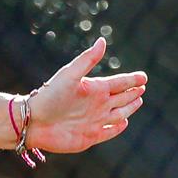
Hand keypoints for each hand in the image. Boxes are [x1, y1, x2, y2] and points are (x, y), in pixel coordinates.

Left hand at [25, 36, 146, 155]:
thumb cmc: (50, 96)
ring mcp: (95, 120)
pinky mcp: (91, 137)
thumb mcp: (70, 75)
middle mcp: (97, 104)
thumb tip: (102, 41)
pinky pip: (109, 131)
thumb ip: (87, 60)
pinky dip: (118, 127)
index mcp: (94, 89)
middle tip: (142, 86)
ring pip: (118, 113)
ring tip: (138, 100)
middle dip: (132, 92)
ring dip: (129, 108)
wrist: (34, 121)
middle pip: (121, 97)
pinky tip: (124, 122)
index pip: (119, 83)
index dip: (131, 80)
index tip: (144, 76)